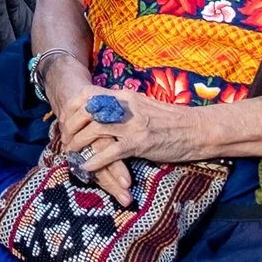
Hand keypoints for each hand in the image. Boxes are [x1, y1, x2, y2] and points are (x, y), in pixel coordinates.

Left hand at [67, 86, 208, 174]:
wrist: (197, 129)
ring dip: (79, 144)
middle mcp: (126, 107)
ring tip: (72, 153)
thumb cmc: (171, 119)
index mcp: (125, 96)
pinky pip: (109, 152)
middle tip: (65, 140)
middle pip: (86, 112)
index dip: (72, 107)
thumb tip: (105, 107)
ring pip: (94, 131)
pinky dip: (94, 160)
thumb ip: (124, 105)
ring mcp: (132, 125)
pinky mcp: (138, 143)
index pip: (88, 94)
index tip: (65, 119)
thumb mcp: (143, 105)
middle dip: (71, 127)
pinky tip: (85, 167)